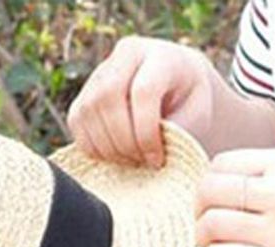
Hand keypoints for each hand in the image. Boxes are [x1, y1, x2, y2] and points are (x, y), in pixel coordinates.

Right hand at [67, 36, 216, 167]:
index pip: (142, 92)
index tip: (156, 160)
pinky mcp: (86, 91)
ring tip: (132, 162)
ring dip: (108, 147)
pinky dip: (91, 146)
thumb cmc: (192, 105)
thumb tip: (151, 158)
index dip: (146, 133)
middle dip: (124, 141)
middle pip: (108, 97)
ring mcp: (102, 70)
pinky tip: (114, 157)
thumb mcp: (198, 116)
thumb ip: (177, 132)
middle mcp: (126, 55)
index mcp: (159, 56)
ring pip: (89, 109)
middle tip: (142, 163)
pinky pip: (77, 121)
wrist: (179, 88)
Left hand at [194, 148, 274, 246]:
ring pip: (212, 226)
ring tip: (211, 243)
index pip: (220, 165)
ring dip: (203, 236)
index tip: (212, 199)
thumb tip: (215, 190)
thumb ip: (267, 178)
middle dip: (197, 208)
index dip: (208, 183)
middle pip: (209, 193)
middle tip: (203, 222)